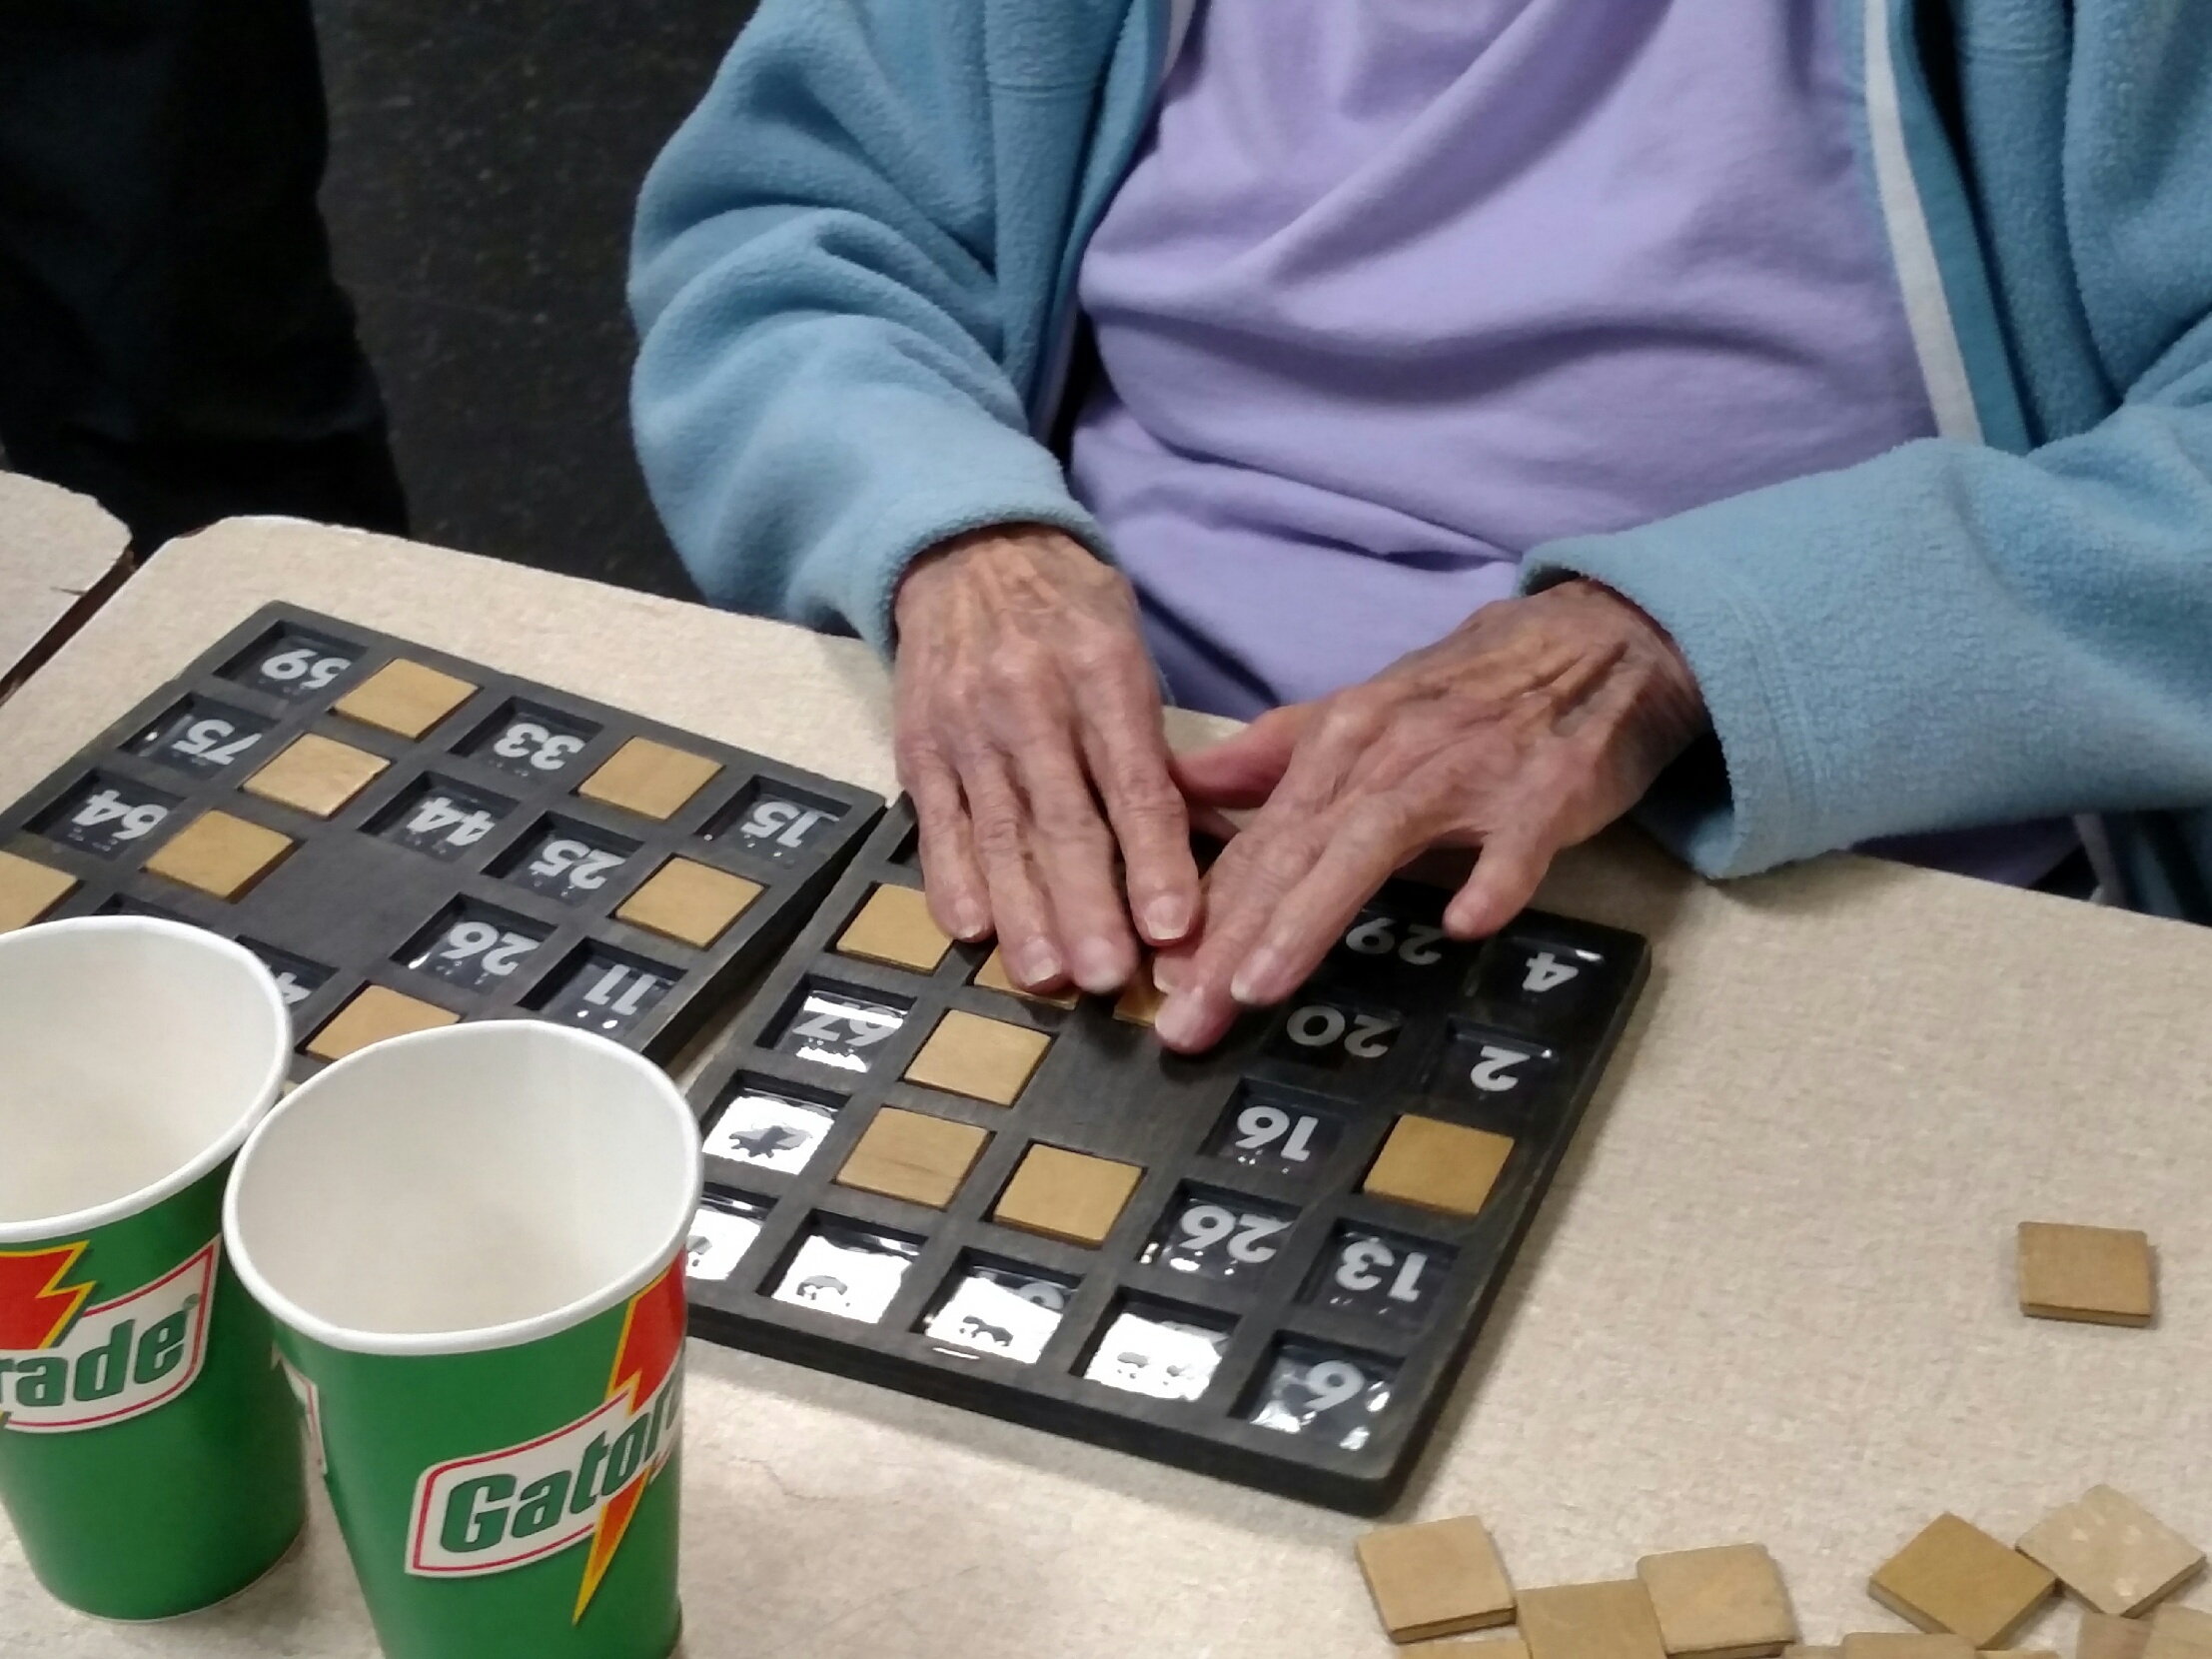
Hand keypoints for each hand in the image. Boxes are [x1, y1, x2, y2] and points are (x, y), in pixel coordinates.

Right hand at [893, 524, 1198, 992]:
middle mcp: (1031, 700)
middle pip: (1061, 819)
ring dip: (1023, 911)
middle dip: (1086, 905)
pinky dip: (952, 879)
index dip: (1154, 860)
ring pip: (998, 831)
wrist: (969, 552)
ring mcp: (967, 725)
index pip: (1133, 781)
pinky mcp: (920, 745)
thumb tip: (1213, 843)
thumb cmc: (1071, 612)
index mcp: (1102, 671)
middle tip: (1107, 977)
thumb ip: (1159, 747)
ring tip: (1046, 975)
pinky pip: (936, 822)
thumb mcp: (1130, 652)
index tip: (1173, 928)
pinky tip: (973, 930)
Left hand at [1151, 579, 1704, 1050]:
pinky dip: (1492, 879)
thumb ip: (1273, 757)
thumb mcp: (1364, 713)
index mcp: (1340, 741)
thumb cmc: (1473, 692)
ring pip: (1371, 844)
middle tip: (1183, 1020)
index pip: (1257, 841)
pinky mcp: (1545, 790)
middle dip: (1229, 940)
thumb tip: (1182, 786)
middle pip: (1292, 854)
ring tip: (1259, 984)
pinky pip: (1515, 842)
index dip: (1202, 913)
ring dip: (1312, 916)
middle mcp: (1387, 754)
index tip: (1157, 983)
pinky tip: (1464, 923)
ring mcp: (1466, 771)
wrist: (1598, 640)